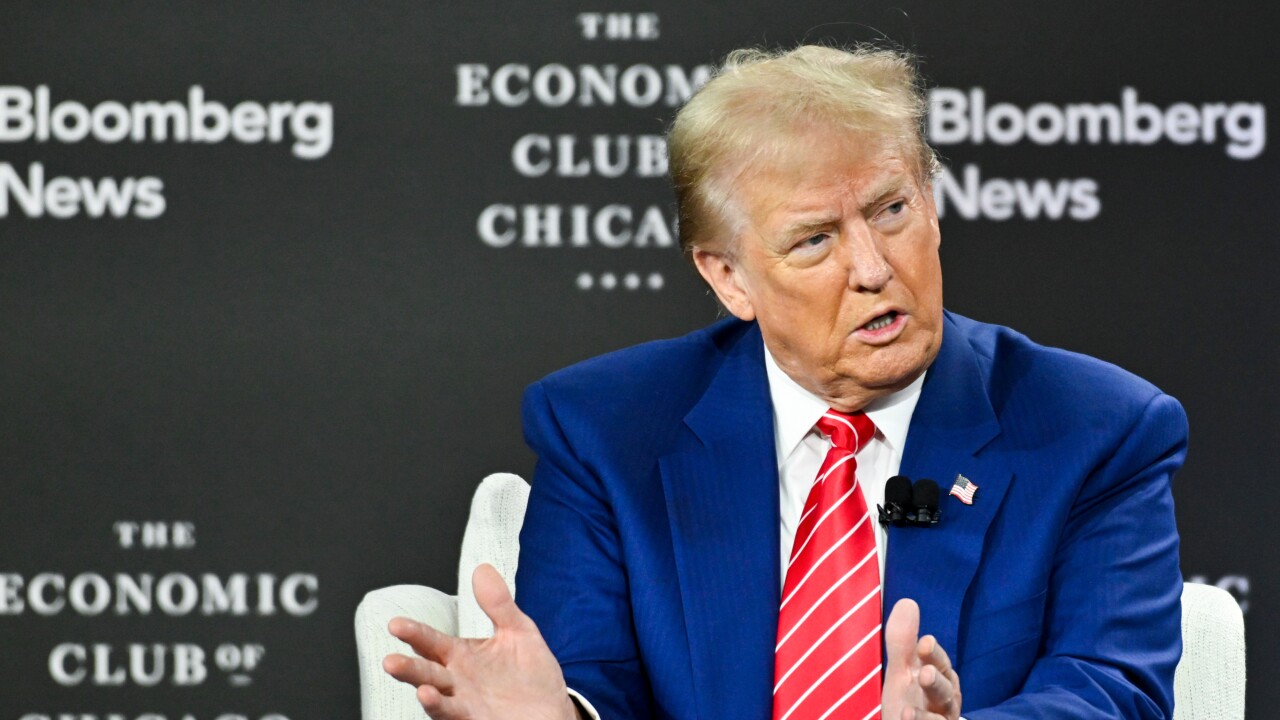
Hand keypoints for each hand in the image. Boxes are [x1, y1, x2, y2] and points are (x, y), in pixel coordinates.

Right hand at [383, 563, 579, 719]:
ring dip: (417, 687)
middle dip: (407, 666)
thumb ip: (498, 603)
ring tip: (402, 679)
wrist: (553, 711)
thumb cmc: (532, 675)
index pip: (431, 641)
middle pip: (425, 671)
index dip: (414, 633)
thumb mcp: (519, 632)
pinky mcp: (475, 719)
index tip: (395, 624)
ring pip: (434, 695)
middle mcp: (458, 680)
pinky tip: (429, 697)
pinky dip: (439, 706)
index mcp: (462, 655)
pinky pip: (453, 714)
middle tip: (390, 660)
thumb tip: (483, 569)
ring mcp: (465, 702)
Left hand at [882, 598, 961, 719]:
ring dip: (927, 713)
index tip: (925, 643)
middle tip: (925, 673)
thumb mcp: (902, 670)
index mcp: (939, 677)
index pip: (939, 662)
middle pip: (945, 690)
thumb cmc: (910, 700)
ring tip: (908, 710)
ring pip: (942, 715)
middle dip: (936, 681)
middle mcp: (944, 700)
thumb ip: (903, 641)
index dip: (933, 654)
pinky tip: (905, 718)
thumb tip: (908, 602)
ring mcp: (940, 719)